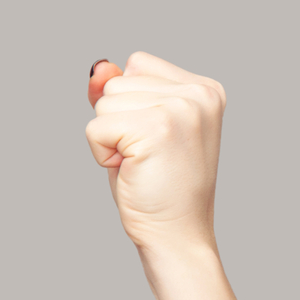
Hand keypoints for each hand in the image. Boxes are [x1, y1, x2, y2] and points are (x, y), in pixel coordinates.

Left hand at [85, 52, 226, 252]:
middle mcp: (199, 93)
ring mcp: (181, 108)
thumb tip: (98, 66)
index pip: (137, 64)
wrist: (177, 235)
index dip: (128, 106)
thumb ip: (119, 93)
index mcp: (205, 88)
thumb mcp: (136, 130)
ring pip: (104, 103)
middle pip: (117, 83)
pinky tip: (130, 171)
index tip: (153, 141)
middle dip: (117, 123)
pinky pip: (95, 128)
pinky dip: (101, 154)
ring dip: (109, 139)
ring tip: (140, 164)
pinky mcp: (157, 127)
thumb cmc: (156, 189)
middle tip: (146, 158)